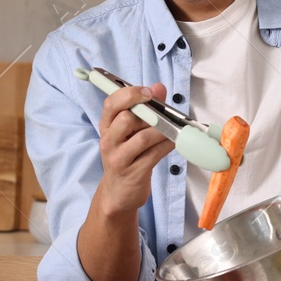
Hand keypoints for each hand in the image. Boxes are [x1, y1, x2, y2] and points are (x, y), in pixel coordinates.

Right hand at [91, 82, 174, 216]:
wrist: (118, 193)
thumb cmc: (127, 156)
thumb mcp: (130, 132)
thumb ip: (145, 108)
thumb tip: (159, 87)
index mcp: (106, 126)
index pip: (111, 103)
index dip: (130, 94)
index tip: (148, 92)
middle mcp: (109, 141)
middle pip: (126, 118)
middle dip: (149, 113)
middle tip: (163, 114)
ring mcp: (119, 158)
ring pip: (143, 137)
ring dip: (163, 131)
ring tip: (173, 129)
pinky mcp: (133, 172)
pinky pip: (154, 154)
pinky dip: (168, 145)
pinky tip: (174, 142)